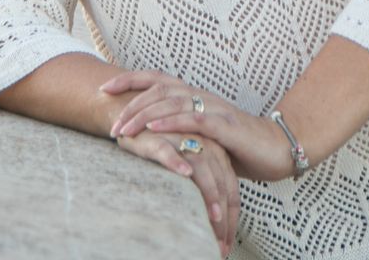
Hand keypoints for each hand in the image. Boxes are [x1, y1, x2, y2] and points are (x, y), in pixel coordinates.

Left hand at [104, 70, 292, 183]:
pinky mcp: (226, 127)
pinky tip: (154, 128)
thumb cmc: (239, 145)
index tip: (104, 89)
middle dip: (130, 104)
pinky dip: (172, 122)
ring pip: (172, 103)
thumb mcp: (203, 136)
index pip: (157, 79)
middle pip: (159, 90)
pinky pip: (195, 120)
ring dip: (144, 115)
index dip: (130, 80)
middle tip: (110, 123)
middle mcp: (202, 96)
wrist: (278, 148)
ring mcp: (215, 109)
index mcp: (195, 96)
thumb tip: (148, 137)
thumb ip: (180, 131)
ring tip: (123, 129)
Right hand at [112, 126, 239, 255]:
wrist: (137, 122)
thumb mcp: (191, 169)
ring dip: (209, 193)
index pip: (230, 189)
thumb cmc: (166, 151)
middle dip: (223, 216)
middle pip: (221, 182)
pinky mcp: (158, 137)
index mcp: (217, 153)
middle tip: (220, 244)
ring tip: (215, 217)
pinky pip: (168, 150)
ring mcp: (183, 138)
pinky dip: (176, 161)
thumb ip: (205, 189)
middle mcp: (204, 144)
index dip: (231, 218)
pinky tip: (184, 173)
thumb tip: (215, 228)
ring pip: (201, 167)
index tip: (227, 246)